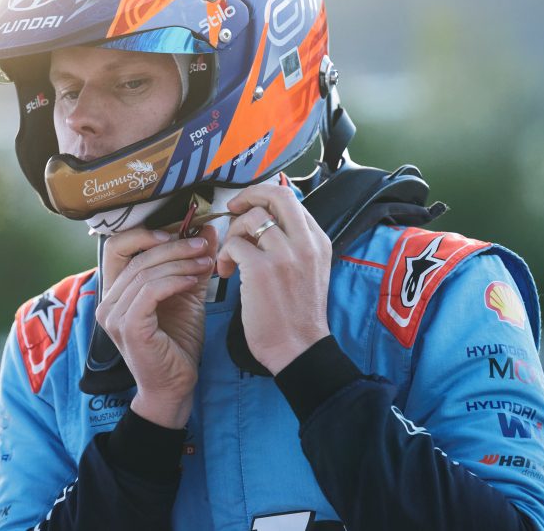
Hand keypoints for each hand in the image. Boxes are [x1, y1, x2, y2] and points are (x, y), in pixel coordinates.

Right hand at [96, 224, 215, 428]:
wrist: (176, 385)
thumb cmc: (178, 342)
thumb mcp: (186, 294)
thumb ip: (192, 264)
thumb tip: (206, 230)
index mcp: (115, 291)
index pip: (116, 246)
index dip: (144, 233)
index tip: (178, 230)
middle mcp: (108, 302)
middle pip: (137, 256)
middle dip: (174, 246)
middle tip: (202, 245)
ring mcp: (114, 316)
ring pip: (145, 271)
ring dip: (179, 262)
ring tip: (204, 262)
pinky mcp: (129, 328)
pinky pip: (150, 291)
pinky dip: (174, 280)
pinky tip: (192, 280)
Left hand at [215, 183, 332, 373]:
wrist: (298, 349)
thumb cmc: (296, 315)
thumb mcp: (309, 271)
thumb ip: (294, 244)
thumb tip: (264, 222)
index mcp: (318, 242)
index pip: (292, 199)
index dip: (265, 199)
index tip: (250, 210)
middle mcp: (305, 243)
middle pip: (276, 194)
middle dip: (249, 194)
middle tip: (234, 208)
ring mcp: (284, 254)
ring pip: (250, 218)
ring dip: (232, 234)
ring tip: (230, 257)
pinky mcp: (261, 270)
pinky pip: (234, 244)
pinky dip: (225, 255)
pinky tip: (226, 273)